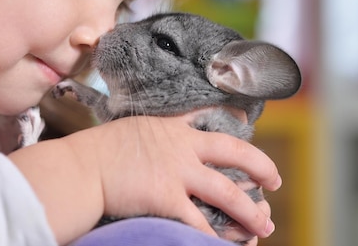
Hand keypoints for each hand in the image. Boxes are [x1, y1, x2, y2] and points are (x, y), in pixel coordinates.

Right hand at [9, 114, 280, 244]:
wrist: (82, 167)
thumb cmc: (101, 150)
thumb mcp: (135, 130)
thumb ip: (156, 135)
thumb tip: (161, 143)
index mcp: (176, 129)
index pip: (214, 122)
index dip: (237, 123)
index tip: (252, 125)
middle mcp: (183, 148)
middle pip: (236, 154)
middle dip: (261, 167)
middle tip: (274, 182)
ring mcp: (178, 173)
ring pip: (228, 192)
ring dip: (250, 211)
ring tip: (265, 226)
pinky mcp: (168, 198)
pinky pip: (200, 223)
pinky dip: (214, 238)